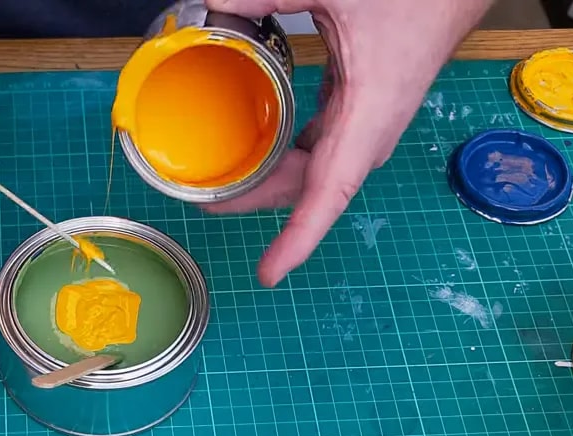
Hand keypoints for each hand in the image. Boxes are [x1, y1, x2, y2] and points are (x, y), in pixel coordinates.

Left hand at [202, 0, 493, 286]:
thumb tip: (216, 4)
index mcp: (367, 116)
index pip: (329, 195)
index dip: (298, 238)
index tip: (270, 271)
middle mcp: (368, 133)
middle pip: (305, 186)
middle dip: (256, 197)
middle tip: (204, 195)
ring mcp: (365, 127)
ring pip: (310, 170)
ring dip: (268, 178)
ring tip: (220, 177)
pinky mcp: (359, 112)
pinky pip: (318, 148)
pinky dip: (285, 155)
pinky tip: (256, 145)